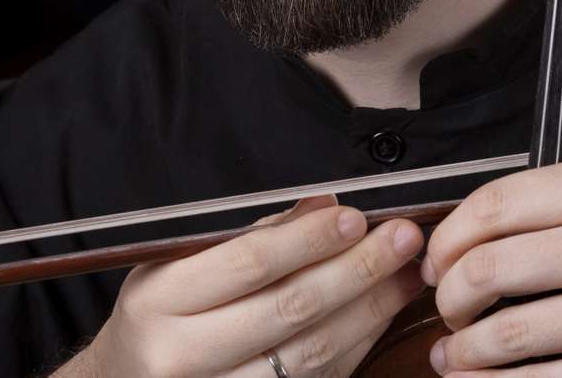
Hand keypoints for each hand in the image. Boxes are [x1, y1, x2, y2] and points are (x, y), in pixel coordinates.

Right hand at [70, 194, 425, 377]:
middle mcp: (183, 354)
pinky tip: (378, 315)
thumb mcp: (176, 263)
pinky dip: (356, 346)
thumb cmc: (157, 314)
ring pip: (312, 353)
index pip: (249, 263)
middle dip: (356, 269)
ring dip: (369, 310)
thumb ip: (248, 236)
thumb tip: (321, 208)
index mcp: (159, 301)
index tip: (354, 216)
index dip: (309, 239)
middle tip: (400, 239)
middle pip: (289, 309)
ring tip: (403, 275)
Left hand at [420, 162, 561, 376]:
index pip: (492, 206)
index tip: (434, 261)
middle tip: (446, 308)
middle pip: (489, 270)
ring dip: (463, 351)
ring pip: (508, 336)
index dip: (445, 239)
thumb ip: (544, 204)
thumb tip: (454, 239)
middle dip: (449, 298)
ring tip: (455, 353)